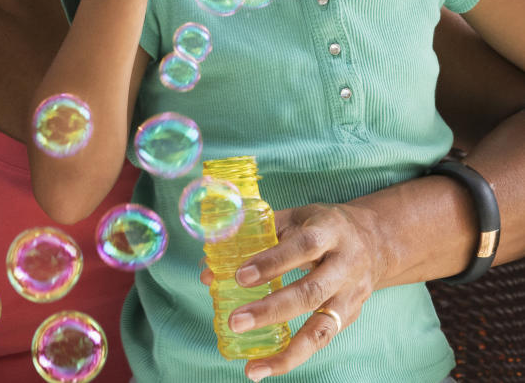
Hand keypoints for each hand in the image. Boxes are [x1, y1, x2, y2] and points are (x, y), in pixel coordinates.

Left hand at [200, 202, 386, 380]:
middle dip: (272, 310)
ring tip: (253, 368)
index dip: (272, 262)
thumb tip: (208, 272)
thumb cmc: (320, 226)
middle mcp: (345, 265)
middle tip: (236, 322)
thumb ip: (252, 238)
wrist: (376, 240)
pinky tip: (268, 366)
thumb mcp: (293, 218)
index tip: (239, 276)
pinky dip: (295, 356)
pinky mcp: (351, 316)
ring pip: (322, 327)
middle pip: (311, 292)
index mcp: (328, 231)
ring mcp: (351, 294)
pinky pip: (323, 339)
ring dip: (287, 352)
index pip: (302, 247)